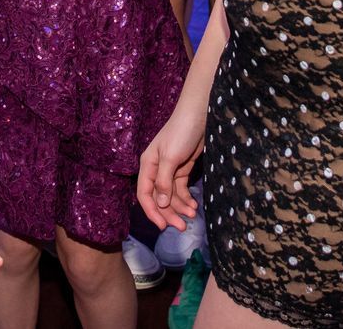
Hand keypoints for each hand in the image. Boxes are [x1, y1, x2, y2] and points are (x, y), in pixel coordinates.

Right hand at [136, 108, 204, 231]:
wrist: (198, 116)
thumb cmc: (180, 133)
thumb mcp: (171, 157)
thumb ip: (164, 181)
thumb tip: (160, 204)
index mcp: (148, 166)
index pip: (144, 194)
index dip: (152, 212)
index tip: (163, 226)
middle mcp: (156, 171)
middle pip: (159, 198)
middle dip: (169, 213)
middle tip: (182, 227)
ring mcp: (169, 171)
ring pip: (171, 196)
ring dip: (180, 207)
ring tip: (192, 216)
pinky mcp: (182, 170)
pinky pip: (180, 189)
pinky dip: (186, 199)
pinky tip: (193, 206)